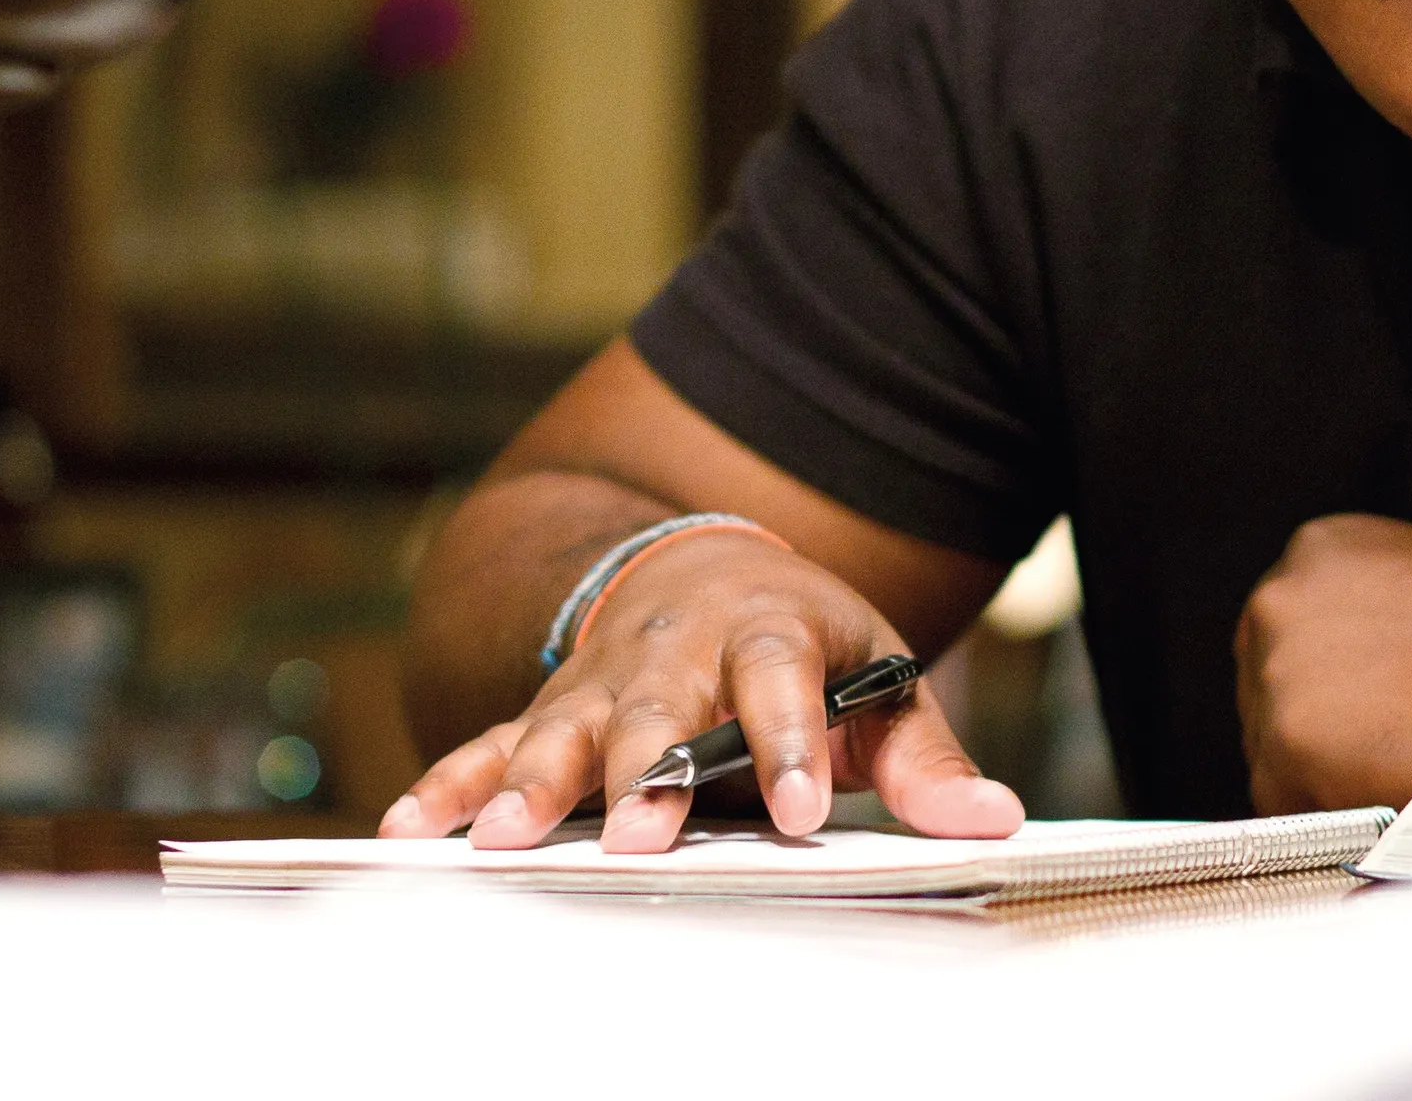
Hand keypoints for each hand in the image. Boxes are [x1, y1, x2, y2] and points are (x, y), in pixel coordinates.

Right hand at [382, 529, 1023, 852]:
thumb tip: (999, 821)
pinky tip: (412, 828)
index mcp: (769, 631)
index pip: (782, 683)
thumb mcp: (876, 683)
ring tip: (506, 842)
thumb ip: (926, 760)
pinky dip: (450, 782)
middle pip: (659, 711)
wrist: (702, 569)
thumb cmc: (803, 644)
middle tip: (639, 836)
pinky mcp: (548, 706)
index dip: (787, 745)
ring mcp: (602, 677)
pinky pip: (490, 742)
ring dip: (530, 783)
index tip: (798, 814)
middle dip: (645, 774)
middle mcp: (675, 650)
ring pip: (563, 728)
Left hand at [1234, 513, 1411, 812]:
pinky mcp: (1288, 740)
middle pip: (1265, 689)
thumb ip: (1357, 611)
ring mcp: (1278, 671)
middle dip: (1312, 727)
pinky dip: (1327, 814)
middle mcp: (1280, 600)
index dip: (1322, 683)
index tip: (1358, 712)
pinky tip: (1388, 795)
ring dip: (1320, 773)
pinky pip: (1283, 802)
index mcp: (1315, 551)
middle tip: (1381, 752)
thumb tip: (1330, 676)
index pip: (1282, 633)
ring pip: (1270, 748)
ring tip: (1398, 771)